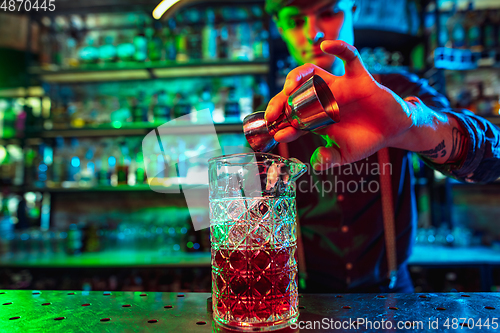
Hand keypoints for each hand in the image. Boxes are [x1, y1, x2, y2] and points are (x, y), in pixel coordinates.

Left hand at [265, 40, 414, 169]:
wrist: (392, 131)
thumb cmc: (365, 139)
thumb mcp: (343, 155)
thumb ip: (329, 159)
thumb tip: (316, 163)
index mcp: (316, 115)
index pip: (292, 116)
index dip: (282, 124)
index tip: (277, 134)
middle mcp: (323, 98)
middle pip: (295, 91)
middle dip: (280, 100)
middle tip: (274, 114)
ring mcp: (338, 87)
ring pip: (313, 72)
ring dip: (297, 77)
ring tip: (289, 88)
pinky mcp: (359, 79)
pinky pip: (350, 58)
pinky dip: (339, 48)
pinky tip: (326, 45)